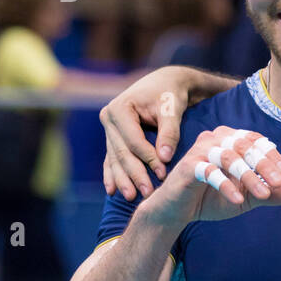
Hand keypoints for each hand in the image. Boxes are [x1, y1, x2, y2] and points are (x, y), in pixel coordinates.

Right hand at [101, 67, 212, 200]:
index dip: (148, 159)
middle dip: (134, 174)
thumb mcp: (172, 108)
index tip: (163, 174)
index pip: (133, 141)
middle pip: (122, 152)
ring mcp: (108, 128)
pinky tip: (112, 191)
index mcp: (120, 109)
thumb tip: (165, 157)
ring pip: (115, 158)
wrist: (165, 83)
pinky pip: (111, 158)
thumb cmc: (170, 93)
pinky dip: (113, 174)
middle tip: (146, 194)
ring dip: (123, 179)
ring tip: (131, 197)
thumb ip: (169, 131)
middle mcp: (108, 118)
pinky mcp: (112, 136)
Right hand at [140, 126, 280, 230]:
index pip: (255, 141)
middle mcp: (215, 139)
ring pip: (229, 157)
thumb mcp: (246, 199)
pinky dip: (225, 185)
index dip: (272, 156)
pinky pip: (209, 171)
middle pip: (244, 146)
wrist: (178, 212)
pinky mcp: (187, 166)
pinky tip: (238, 200)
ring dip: (248, 176)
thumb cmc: (212, 199)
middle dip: (264, 165)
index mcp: (230, 141)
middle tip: (278, 183)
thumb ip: (268, 195)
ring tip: (263, 195)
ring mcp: (200, 150)